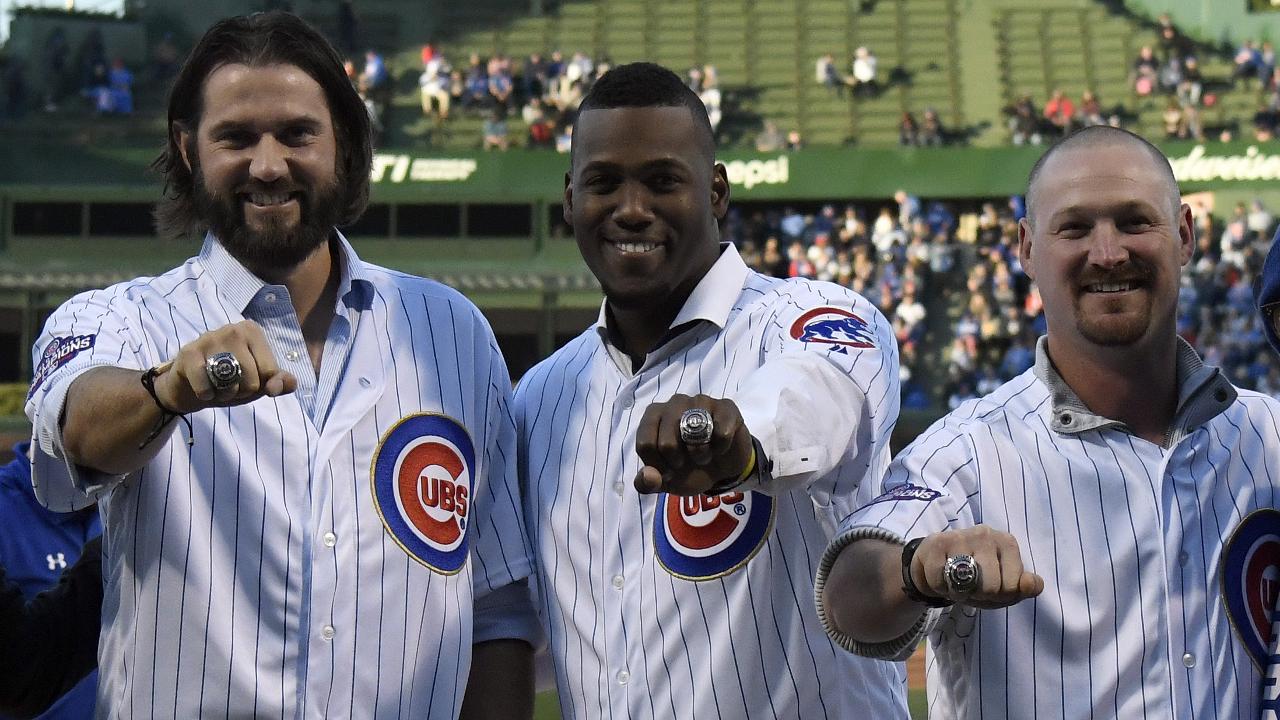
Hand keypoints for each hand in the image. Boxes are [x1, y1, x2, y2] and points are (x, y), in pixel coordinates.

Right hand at [152, 320, 297, 413]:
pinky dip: (206, 395)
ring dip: (224, 395)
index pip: (270, 372)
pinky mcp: (189, 352)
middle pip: (252, 381)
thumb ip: (279, 382)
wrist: (187, 386)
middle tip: (227, 385)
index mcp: (253, 332)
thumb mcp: (258, 382)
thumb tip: (286, 385)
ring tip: (216, 386)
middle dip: (240, 392)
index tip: (245, 379)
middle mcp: (234, 329)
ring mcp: (210, 338)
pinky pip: (206, 385)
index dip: (258, 386)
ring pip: (231, 383)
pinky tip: (203, 390)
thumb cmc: (227, 380)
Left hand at [633, 393, 753, 495]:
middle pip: (667, 443)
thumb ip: (647, 483)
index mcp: (653, 415)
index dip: (658, 466)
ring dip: (701, 454)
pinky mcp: (726, 407)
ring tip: (704, 454)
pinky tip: (720, 447)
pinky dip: (721, 448)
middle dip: (678, 462)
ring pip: (695, 435)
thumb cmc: (688, 468)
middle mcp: (675, 402)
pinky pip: (722, 432)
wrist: (721, 468)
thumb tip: (649, 477)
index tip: (669, 469)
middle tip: (687, 461)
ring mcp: (701, 401)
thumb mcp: (664, 481)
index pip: (645, 445)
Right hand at [909, 526, 1043, 608]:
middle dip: (978, 595)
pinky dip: (938, 588)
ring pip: (966, 584)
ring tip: (955, 584)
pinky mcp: (937, 542)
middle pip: (991, 587)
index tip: (991, 588)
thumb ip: (1024, 588)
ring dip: (957, 593)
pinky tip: (940, 578)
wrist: (936, 564)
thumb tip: (1032, 584)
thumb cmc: (976, 577)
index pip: (1012, 587)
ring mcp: (961, 536)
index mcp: (1007, 543)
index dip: (999, 596)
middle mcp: (987, 534)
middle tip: (971, 587)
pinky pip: (940, 580)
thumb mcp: (1004, 587)